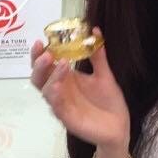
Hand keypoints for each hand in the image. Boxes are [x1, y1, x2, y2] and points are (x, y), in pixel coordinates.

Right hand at [30, 29, 130, 148]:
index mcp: (65, 78)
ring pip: (45, 90)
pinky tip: (59, 86)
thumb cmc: (109, 101)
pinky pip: (56, 107)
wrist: (119, 126)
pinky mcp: (67, 118)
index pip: (46, 64)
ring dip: (51, 76)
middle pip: (38, 77)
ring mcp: (61, 104)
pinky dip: (55, 95)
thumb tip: (95, 31)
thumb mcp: (104, 75)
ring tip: (62, 64)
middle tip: (47, 53)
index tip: (42, 40)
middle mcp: (59, 90)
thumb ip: (97, 55)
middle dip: (39, 64)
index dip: (40, 53)